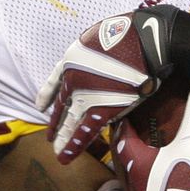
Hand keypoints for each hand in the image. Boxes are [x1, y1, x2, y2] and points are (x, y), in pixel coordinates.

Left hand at [36, 5, 189, 162]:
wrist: (149, 40)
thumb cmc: (131, 33)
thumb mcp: (99, 37)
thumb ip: (93, 56)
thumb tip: (97, 68)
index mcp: (71, 59)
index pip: (54, 81)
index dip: (47, 95)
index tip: (40, 106)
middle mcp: (73, 78)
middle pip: (61, 105)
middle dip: (56, 123)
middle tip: (50, 137)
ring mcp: (85, 95)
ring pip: (69, 122)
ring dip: (62, 139)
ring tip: (57, 152)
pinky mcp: (102, 109)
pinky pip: (85, 131)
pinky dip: (74, 145)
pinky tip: (65, 157)